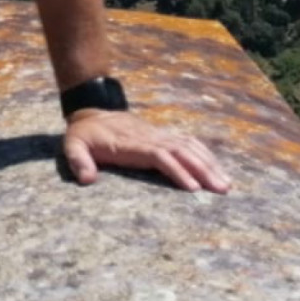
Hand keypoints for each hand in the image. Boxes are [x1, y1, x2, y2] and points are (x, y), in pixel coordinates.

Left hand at [62, 111, 231, 192]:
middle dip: (203, 169)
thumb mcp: (73, 145)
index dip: (176, 170)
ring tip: (226, 183)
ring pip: (189, 146)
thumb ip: (78, 161)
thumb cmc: (84, 134)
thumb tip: (86, 180)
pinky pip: (188, 142)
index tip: (193, 187)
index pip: (159, 155)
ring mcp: (158, 135)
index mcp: (131, 143)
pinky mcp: (162, 135)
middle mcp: (149, 137)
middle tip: (221, 189)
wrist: (92, 111)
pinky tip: (217, 167)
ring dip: (209, 163)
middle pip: (181, 151)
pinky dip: (204, 153)